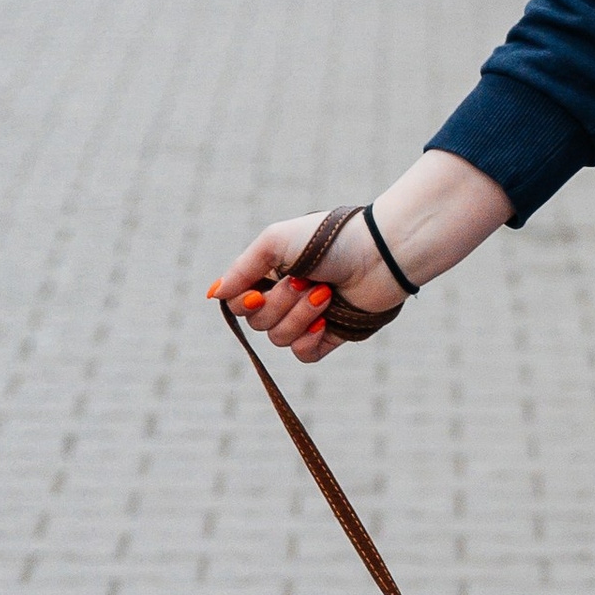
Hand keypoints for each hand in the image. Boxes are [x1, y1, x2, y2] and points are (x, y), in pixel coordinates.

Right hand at [210, 209, 395, 363]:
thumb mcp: (277, 242)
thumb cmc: (331, 240)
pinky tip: (325, 323)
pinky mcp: (330, 334)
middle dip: (282, 304)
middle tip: (308, 281)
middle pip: (258, 323)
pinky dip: (310, 341)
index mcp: (270, 273)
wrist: (380, 254)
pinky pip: (303, 354)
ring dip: (300, 317)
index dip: (243, 306)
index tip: (256, 297)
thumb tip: (214, 296)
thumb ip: (242, 269)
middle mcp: (285, 296)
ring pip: (280, 339)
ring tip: (326, 294)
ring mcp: (307, 317)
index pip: (236, 303)